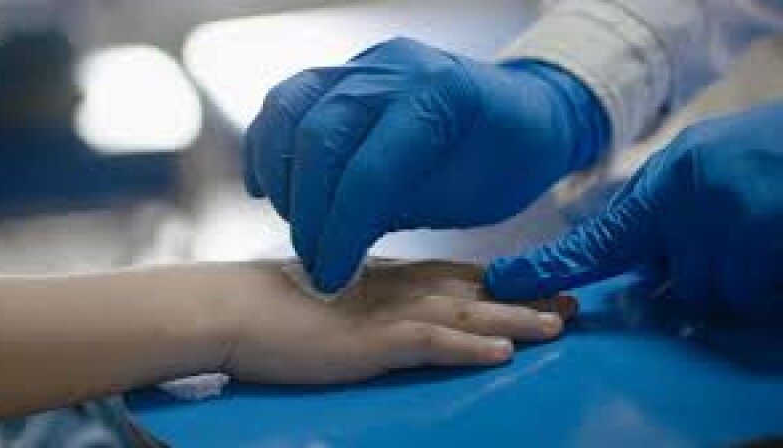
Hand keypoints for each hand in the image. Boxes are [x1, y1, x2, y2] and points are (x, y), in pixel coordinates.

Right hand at [224, 259, 576, 384]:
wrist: (232, 308)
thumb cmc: (277, 304)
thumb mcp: (337, 292)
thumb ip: (371, 296)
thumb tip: (393, 308)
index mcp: (392, 276)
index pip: (460, 276)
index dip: (506, 282)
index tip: (546, 285)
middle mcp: (398, 289)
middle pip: (475, 293)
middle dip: (527, 299)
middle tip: (575, 304)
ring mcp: (384, 314)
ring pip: (464, 316)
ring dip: (513, 322)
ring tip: (558, 326)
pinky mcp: (368, 341)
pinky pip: (428, 344)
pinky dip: (467, 349)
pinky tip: (502, 355)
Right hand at [245, 37, 608, 291]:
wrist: (523, 114)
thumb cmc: (505, 162)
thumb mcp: (464, 198)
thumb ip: (398, 210)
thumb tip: (335, 245)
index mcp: (439, 96)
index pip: (370, 170)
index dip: (343, 231)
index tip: (331, 274)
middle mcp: (395, 68)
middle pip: (320, 137)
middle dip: (308, 209)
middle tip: (313, 256)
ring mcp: (365, 63)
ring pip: (291, 109)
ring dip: (283, 176)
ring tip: (295, 223)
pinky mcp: (344, 71)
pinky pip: (287, 99)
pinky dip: (270, 144)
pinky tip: (271, 186)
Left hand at [484, 101, 782, 319]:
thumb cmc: (763, 152)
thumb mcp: (699, 167)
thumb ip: (657, 208)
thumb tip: (627, 253)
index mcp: (664, 183)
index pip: (598, 240)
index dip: (548, 268)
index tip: (501, 282)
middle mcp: (685, 202)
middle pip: (680, 283)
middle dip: (704, 270)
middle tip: (736, 230)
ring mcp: (727, 221)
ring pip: (718, 291)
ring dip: (741, 275)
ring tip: (762, 230)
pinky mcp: (765, 233)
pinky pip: (757, 291)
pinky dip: (770, 277)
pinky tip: (776, 239)